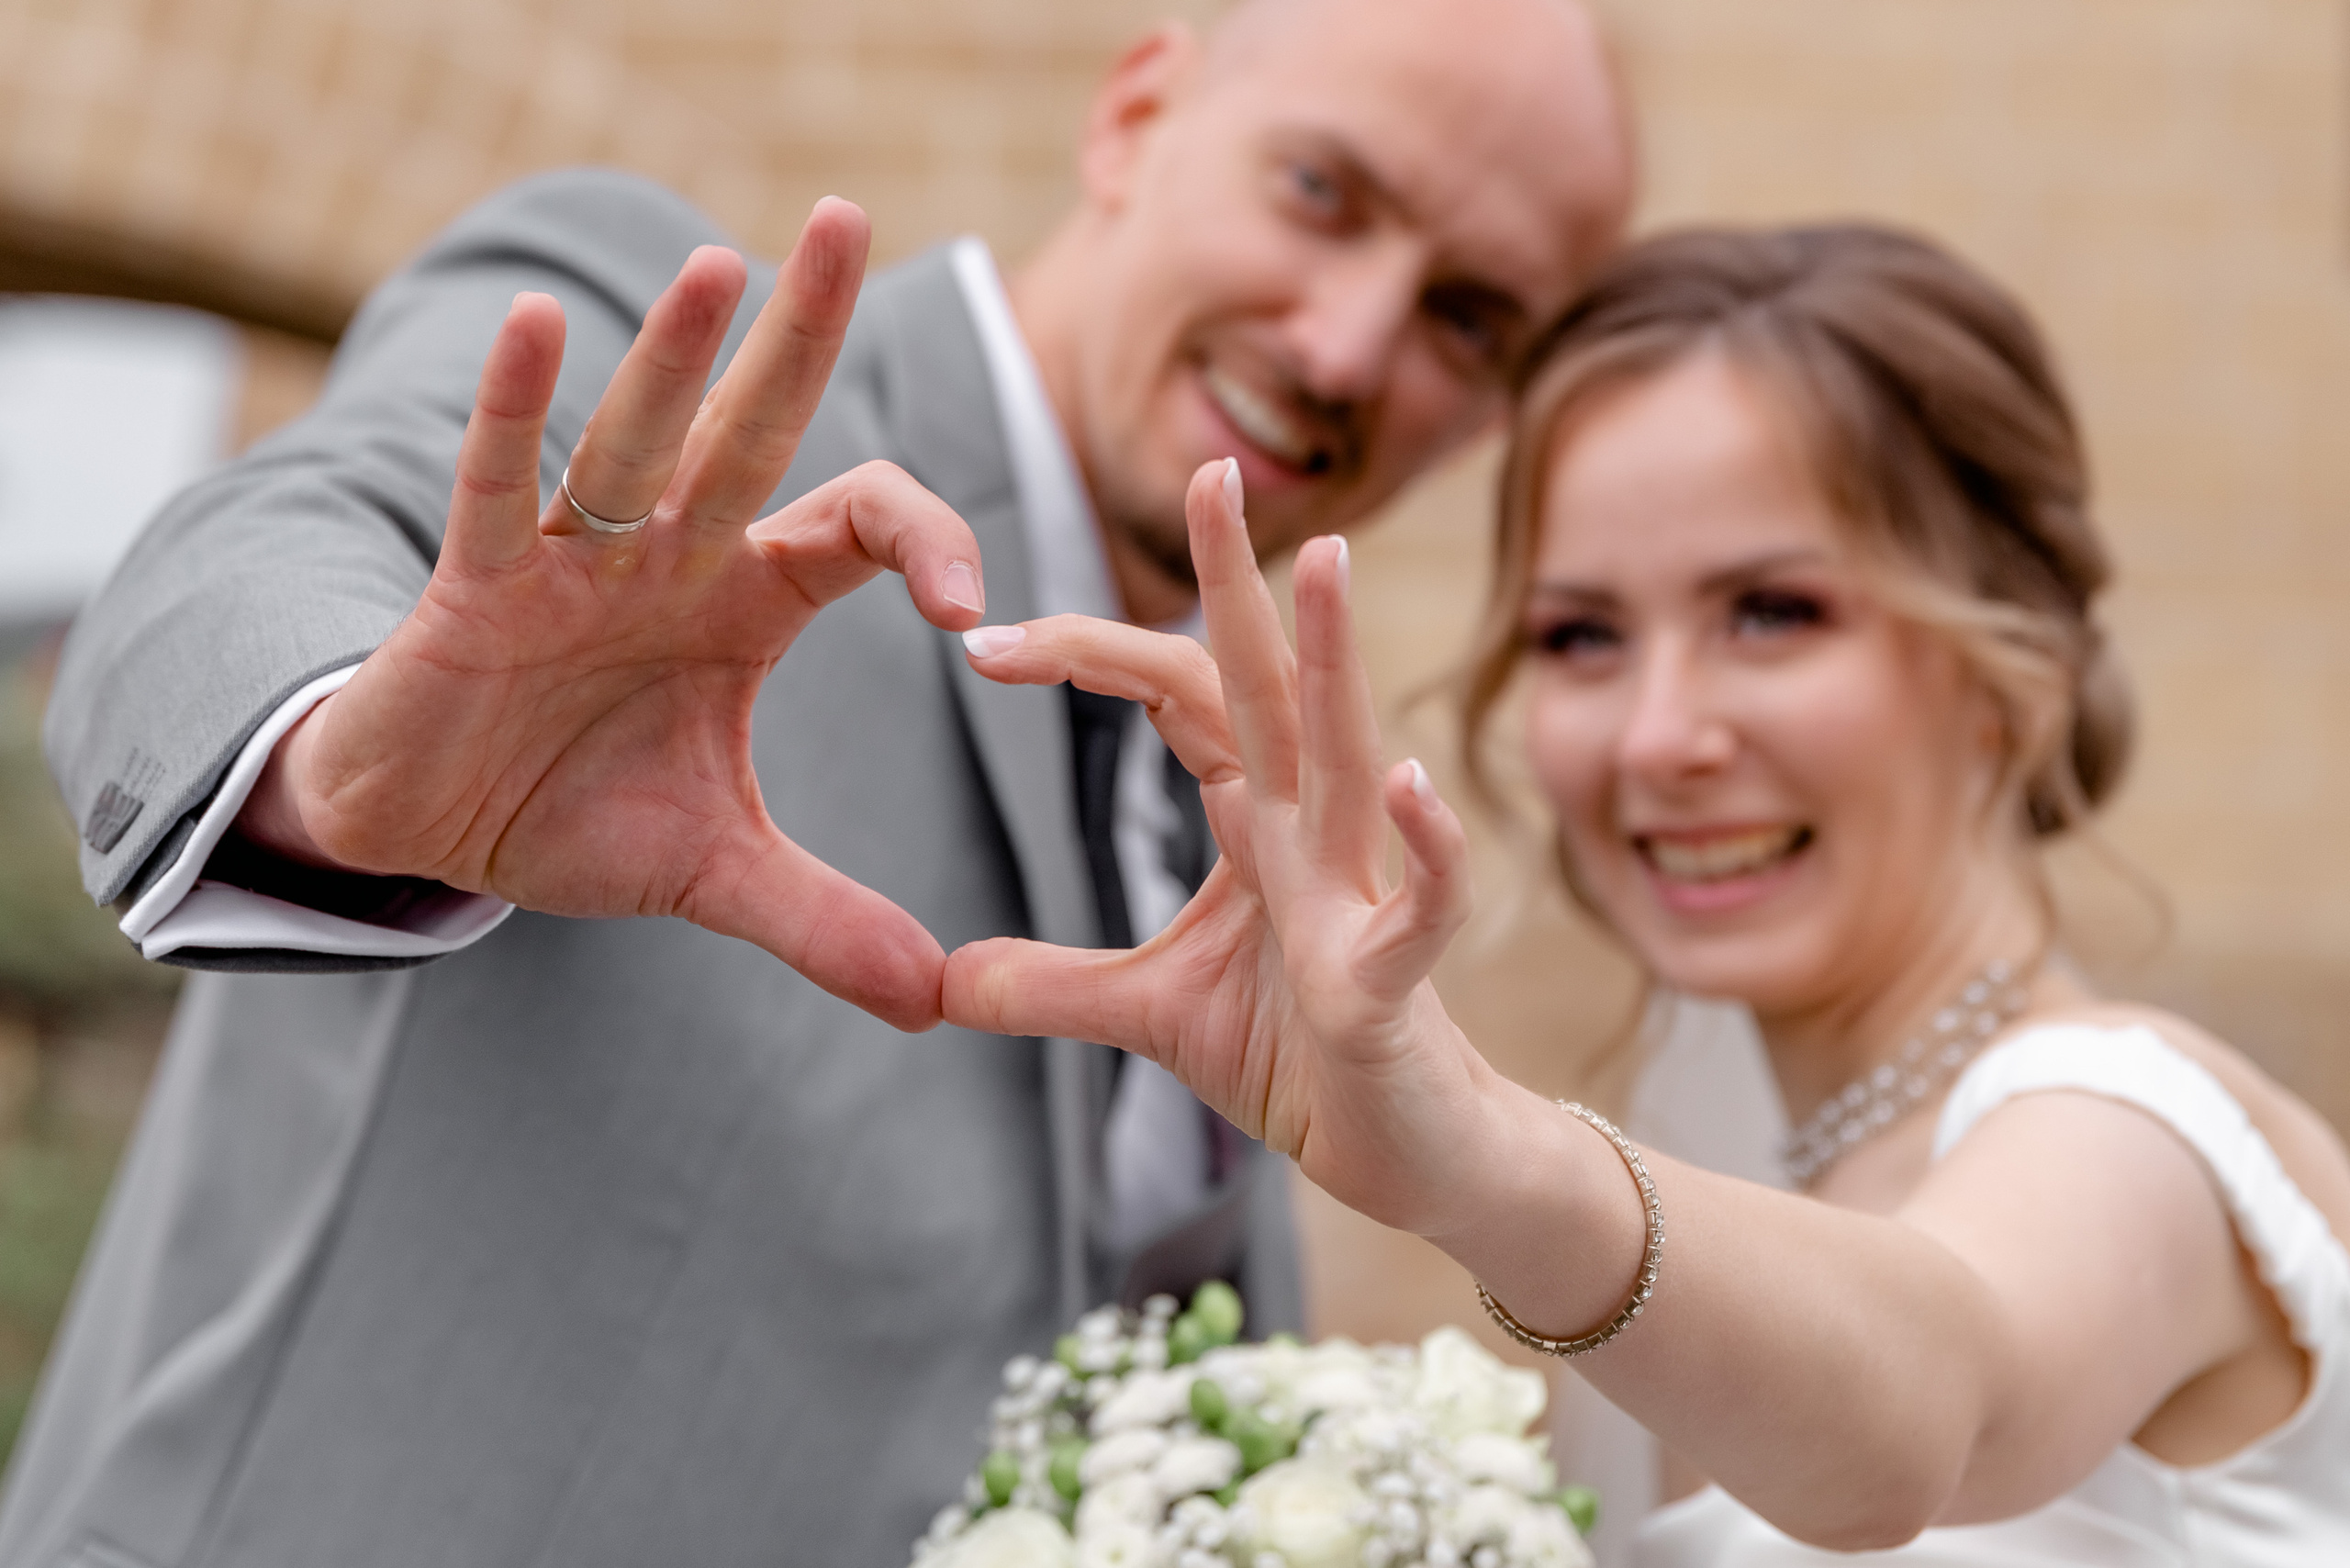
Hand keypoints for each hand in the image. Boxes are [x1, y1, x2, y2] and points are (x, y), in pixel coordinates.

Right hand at [236, 200, 984, 1030]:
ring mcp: (575, 557)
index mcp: (748, 602)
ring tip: (724, 267)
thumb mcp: (716, 873)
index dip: (926, 546)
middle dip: (800, 332)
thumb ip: (825, 921)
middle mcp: (673, 555)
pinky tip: (529, 328)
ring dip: (675, 361)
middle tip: (848, 218)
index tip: (974, 618)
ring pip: (635, 441)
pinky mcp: (476, 584)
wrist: (436, 833)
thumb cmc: (576, 813)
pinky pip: (500, 485)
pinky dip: (514, 415)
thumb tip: (938, 1003)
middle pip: (755, 428)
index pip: (858, 526)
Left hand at [944, 460, 1502, 1233]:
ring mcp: (1364, 893)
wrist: (1409, 1155)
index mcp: (1257, 818)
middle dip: (1240, 577)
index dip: (1092, 654)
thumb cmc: (1303, 1058)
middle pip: (1269, 684)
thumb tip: (945, 982)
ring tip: (1323, 559)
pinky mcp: (1396, 977)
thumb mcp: (1152, 1015)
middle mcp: (1315, 831)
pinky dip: (1422, 844)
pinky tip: (1408, 785)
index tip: (986, 639)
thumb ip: (1055, 986)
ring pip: (1353, 754)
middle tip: (1209, 468)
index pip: (1180, 695)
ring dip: (1338, 659)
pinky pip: (1423, 899)